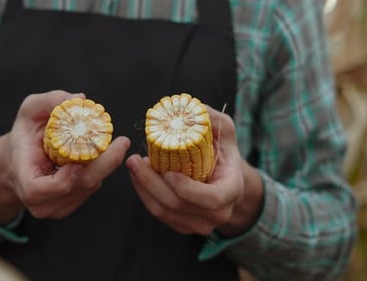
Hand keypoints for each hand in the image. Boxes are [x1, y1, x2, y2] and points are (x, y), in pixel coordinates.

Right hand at [0, 90, 129, 223]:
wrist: (19, 160)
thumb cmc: (24, 136)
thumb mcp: (30, 110)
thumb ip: (50, 101)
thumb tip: (79, 99)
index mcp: (23, 177)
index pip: (38, 189)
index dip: (62, 180)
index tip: (79, 163)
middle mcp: (38, 199)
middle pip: (75, 188)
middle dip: (102, 166)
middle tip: (120, 144)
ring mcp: (54, 207)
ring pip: (87, 188)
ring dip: (103, 166)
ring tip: (113, 145)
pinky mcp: (69, 205)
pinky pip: (90, 189)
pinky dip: (99, 171)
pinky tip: (101, 156)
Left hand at [126, 106, 262, 235]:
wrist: (225, 179)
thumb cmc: (224, 153)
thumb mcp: (224, 131)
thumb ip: (211, 118)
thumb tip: (192, 107)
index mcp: (231, 191)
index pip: (210, 198)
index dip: (186, 188)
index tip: (168, 171)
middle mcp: (218, 213)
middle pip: (178, 205)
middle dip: (151, 183)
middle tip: (135, 160)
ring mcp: (200, 223)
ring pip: (164, 212)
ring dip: (144, 188)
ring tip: (135, 165)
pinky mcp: (183, 225)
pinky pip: (159, 215)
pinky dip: (145, 195)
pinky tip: (139, 176)